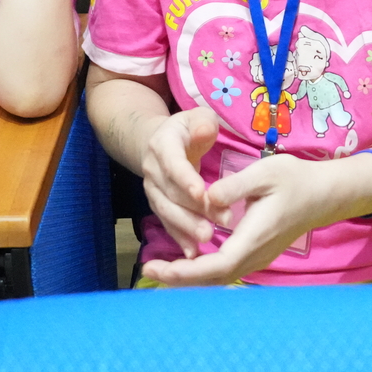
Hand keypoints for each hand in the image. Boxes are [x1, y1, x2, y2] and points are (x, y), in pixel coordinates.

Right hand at [139, 107, 227, 258]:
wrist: (157, 141)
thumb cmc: (187, 129)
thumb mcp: (198, 117)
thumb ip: (203, 123)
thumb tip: (204, 131)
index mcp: (162, 144)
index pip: (173, 164)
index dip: (186, 179)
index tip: (203, 193)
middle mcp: (152, 169)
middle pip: (171, 193)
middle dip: (194, 209)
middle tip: (219, 222)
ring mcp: (152, 190)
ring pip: (167, 211)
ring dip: (186, 227)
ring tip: (207, 239)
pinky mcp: (157, 205)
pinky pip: (167, 223)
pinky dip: (179, 238)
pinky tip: (193, 253)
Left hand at [141, 151, 371, 286]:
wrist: (324, 194)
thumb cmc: (295, 179)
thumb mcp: (264, 172)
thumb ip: (233, 186)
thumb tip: (205, 198)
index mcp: (253, 237)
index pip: (215, 265)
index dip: (184, 272)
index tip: (157, 267)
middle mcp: (255, 255)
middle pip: (213, 280)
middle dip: (178, 278)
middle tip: (147, 270)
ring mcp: (258, 258)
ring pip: (219, 278)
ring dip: (189, 277)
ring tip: (159, 268)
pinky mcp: (258, 255)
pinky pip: (226, 270)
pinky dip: (203, 271)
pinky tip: (186, 261)